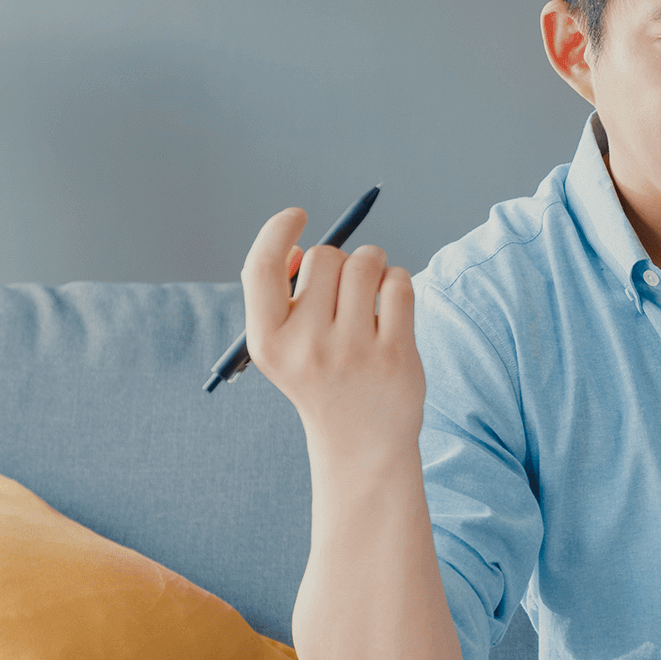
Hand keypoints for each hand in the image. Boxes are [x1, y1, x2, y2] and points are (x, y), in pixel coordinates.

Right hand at [241, 207, 424, 450]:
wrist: (360, 444)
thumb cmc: (321, 379)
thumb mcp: (284, 346)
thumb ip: (282, 295)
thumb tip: (301, 246)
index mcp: (269, 342)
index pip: (262, 267)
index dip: (278, 231)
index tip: (298, 215)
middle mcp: (307, 346)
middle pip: (325, 257)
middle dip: (340, 258)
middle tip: (346, 285)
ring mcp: (354, 351)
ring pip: (366, 263)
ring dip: (373, 264)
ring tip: (372, 291)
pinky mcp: (395, 355)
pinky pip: (399, 283)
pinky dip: (397, 282)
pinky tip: (392, 306)